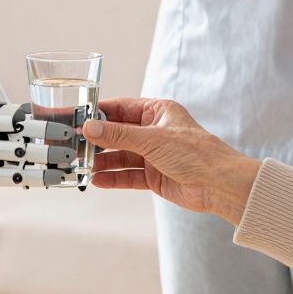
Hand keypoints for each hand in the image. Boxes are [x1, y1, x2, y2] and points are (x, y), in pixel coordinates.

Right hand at [85, 98, 259, 223]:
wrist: (220, 185)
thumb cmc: (196, 153)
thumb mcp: (152, 139)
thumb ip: (119, 135)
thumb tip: (90, 127)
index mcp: (157, 112)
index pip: (120, 108)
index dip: (97, 114)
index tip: (76, 117)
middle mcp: (153, 131)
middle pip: (117, 134)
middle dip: (96, 140)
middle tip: (72, 144)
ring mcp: (153, 155)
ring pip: (120, 156)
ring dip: (102, 161)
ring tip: (81, 165)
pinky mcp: (154, 176)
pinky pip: (127, 175)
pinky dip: (113, 178)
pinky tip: (97, 180)